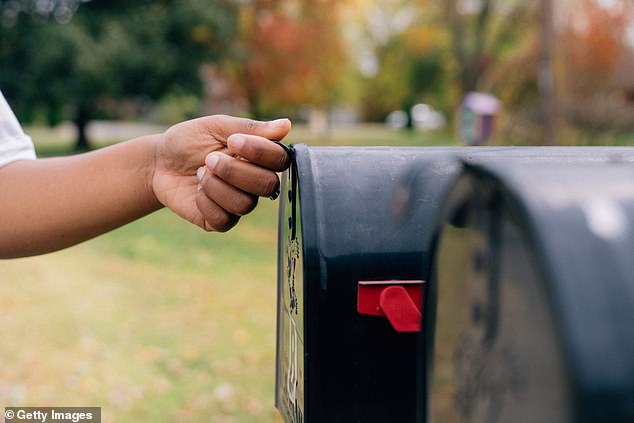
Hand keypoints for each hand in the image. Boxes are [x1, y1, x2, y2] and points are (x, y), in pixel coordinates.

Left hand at [152, 115, 290, 230]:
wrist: (158, 163)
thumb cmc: (189, 141)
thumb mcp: (215, 126)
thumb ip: (249, 128)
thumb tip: (286, 125)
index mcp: (258, 157)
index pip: (280, 160)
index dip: (260, 152)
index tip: (232, 141)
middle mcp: (254, 182)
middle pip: (268, 185)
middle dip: (234, 171)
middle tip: (209, 159)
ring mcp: (239, 202)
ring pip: (245, 204)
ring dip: (216, 186)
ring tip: (200, 174)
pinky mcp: (221, 220)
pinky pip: (224, 219)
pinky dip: (205, 202)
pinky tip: (196, 191)